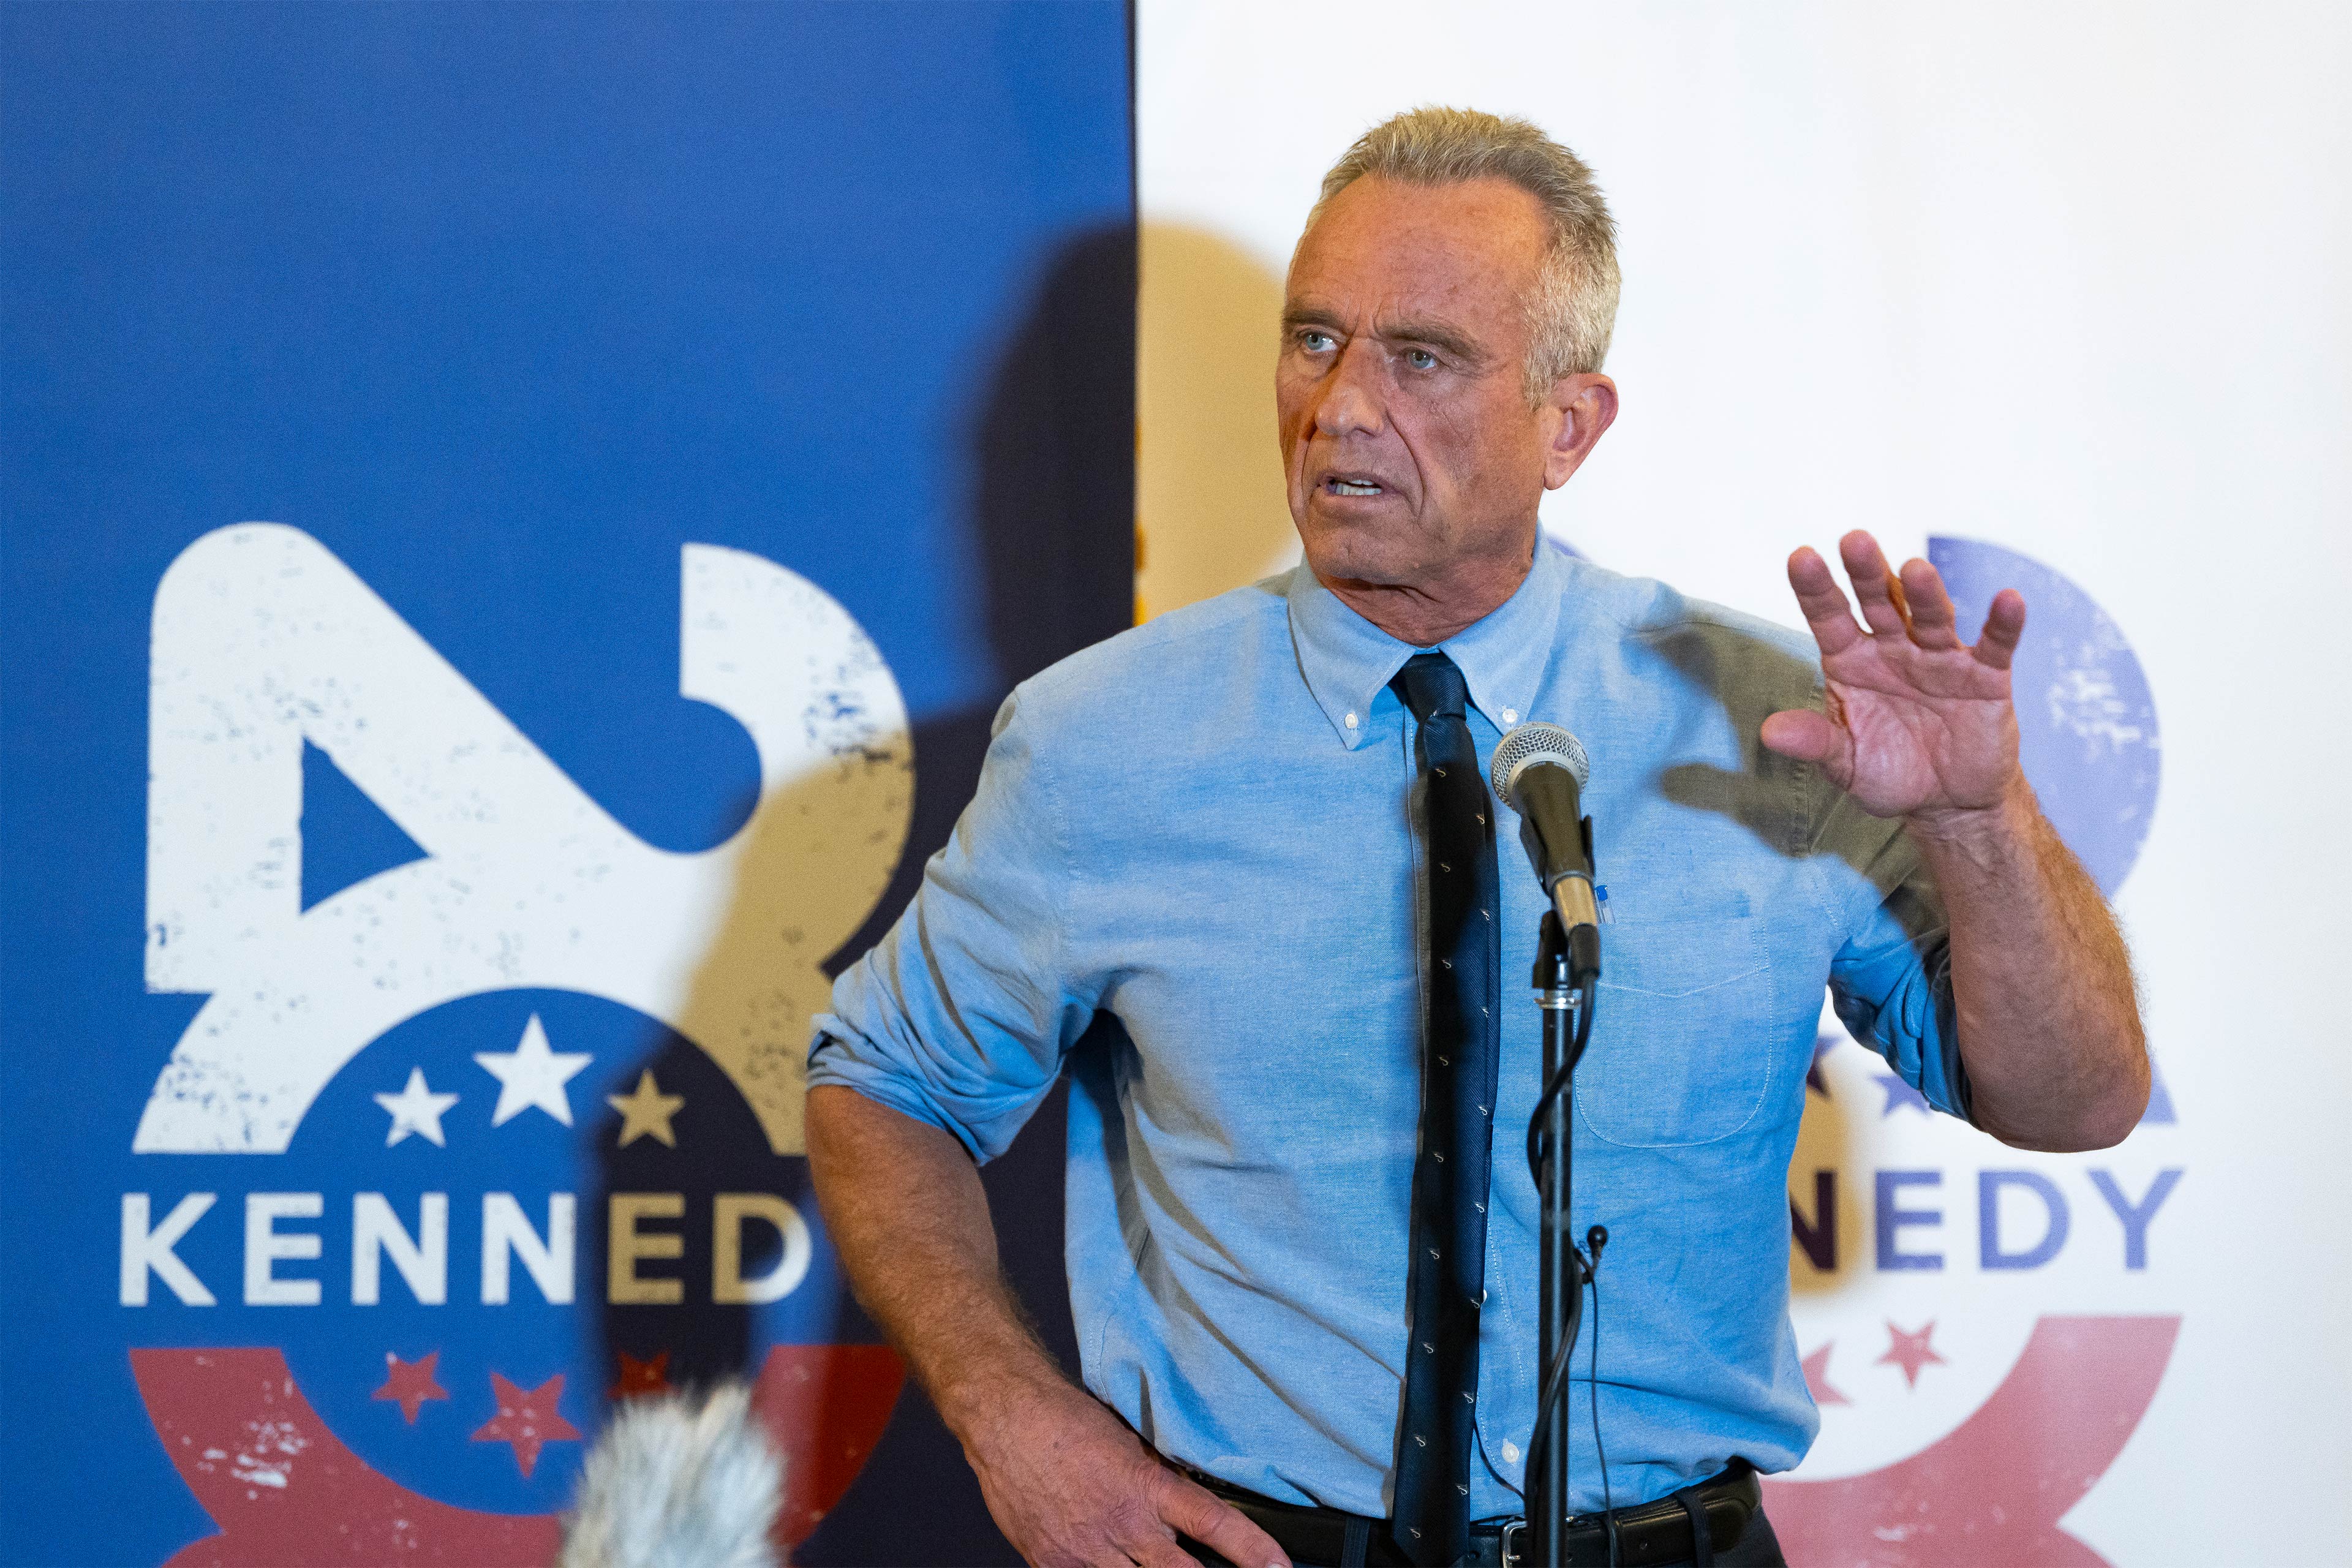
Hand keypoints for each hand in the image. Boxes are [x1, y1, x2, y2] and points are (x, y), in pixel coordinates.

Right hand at [958, 1372, 1288, 1567]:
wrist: (1006, 1416)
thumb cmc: (1066, 1422)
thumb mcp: (1129, 1445)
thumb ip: (1158, 1485)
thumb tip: (1190, 1515)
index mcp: (1148, 1486)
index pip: (1215, 1523)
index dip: (1253, 1551)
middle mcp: (1123, 1524)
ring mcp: (1086, 1551)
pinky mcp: (1053, 1564)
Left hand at [1760, 530, 2026, 830]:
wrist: (1947, 800)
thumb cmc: (1888, 771)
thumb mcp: (1844, 763)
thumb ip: (1815, 743)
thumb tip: (1769, 732)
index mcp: (1851, 660)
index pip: (1829, 617)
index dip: (1815, 589)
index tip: (1800, 557)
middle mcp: (1893, 648)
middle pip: (1879, 602)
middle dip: (1867, 573)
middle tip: (1854, 541)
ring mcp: (1940, 658)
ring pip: (1931, 617)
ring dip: (1925, 593)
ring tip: (1915, 569)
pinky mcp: (1986, 677)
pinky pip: (1996, 646)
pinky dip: (2003, 624)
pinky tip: (2008, 599)